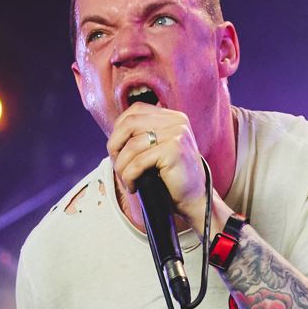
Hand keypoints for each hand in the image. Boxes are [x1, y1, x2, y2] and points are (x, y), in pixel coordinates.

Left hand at [108, 102, 208, 232]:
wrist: (194, 198)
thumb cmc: (172, 177)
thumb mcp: (158, 149)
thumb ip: (143, 136)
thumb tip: (113, 136)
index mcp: (172, 117)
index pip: (135, 110)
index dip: (118, 129)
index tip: (116, 151)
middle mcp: (176, 121)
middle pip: (129, 123)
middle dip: (115, 146)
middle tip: (116, 166)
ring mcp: (176, 134)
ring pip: (131, 146)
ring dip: (121, 166)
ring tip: (126, 180)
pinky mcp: (173, 151)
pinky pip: (138, 162)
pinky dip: (129, 176)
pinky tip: (133, 186)